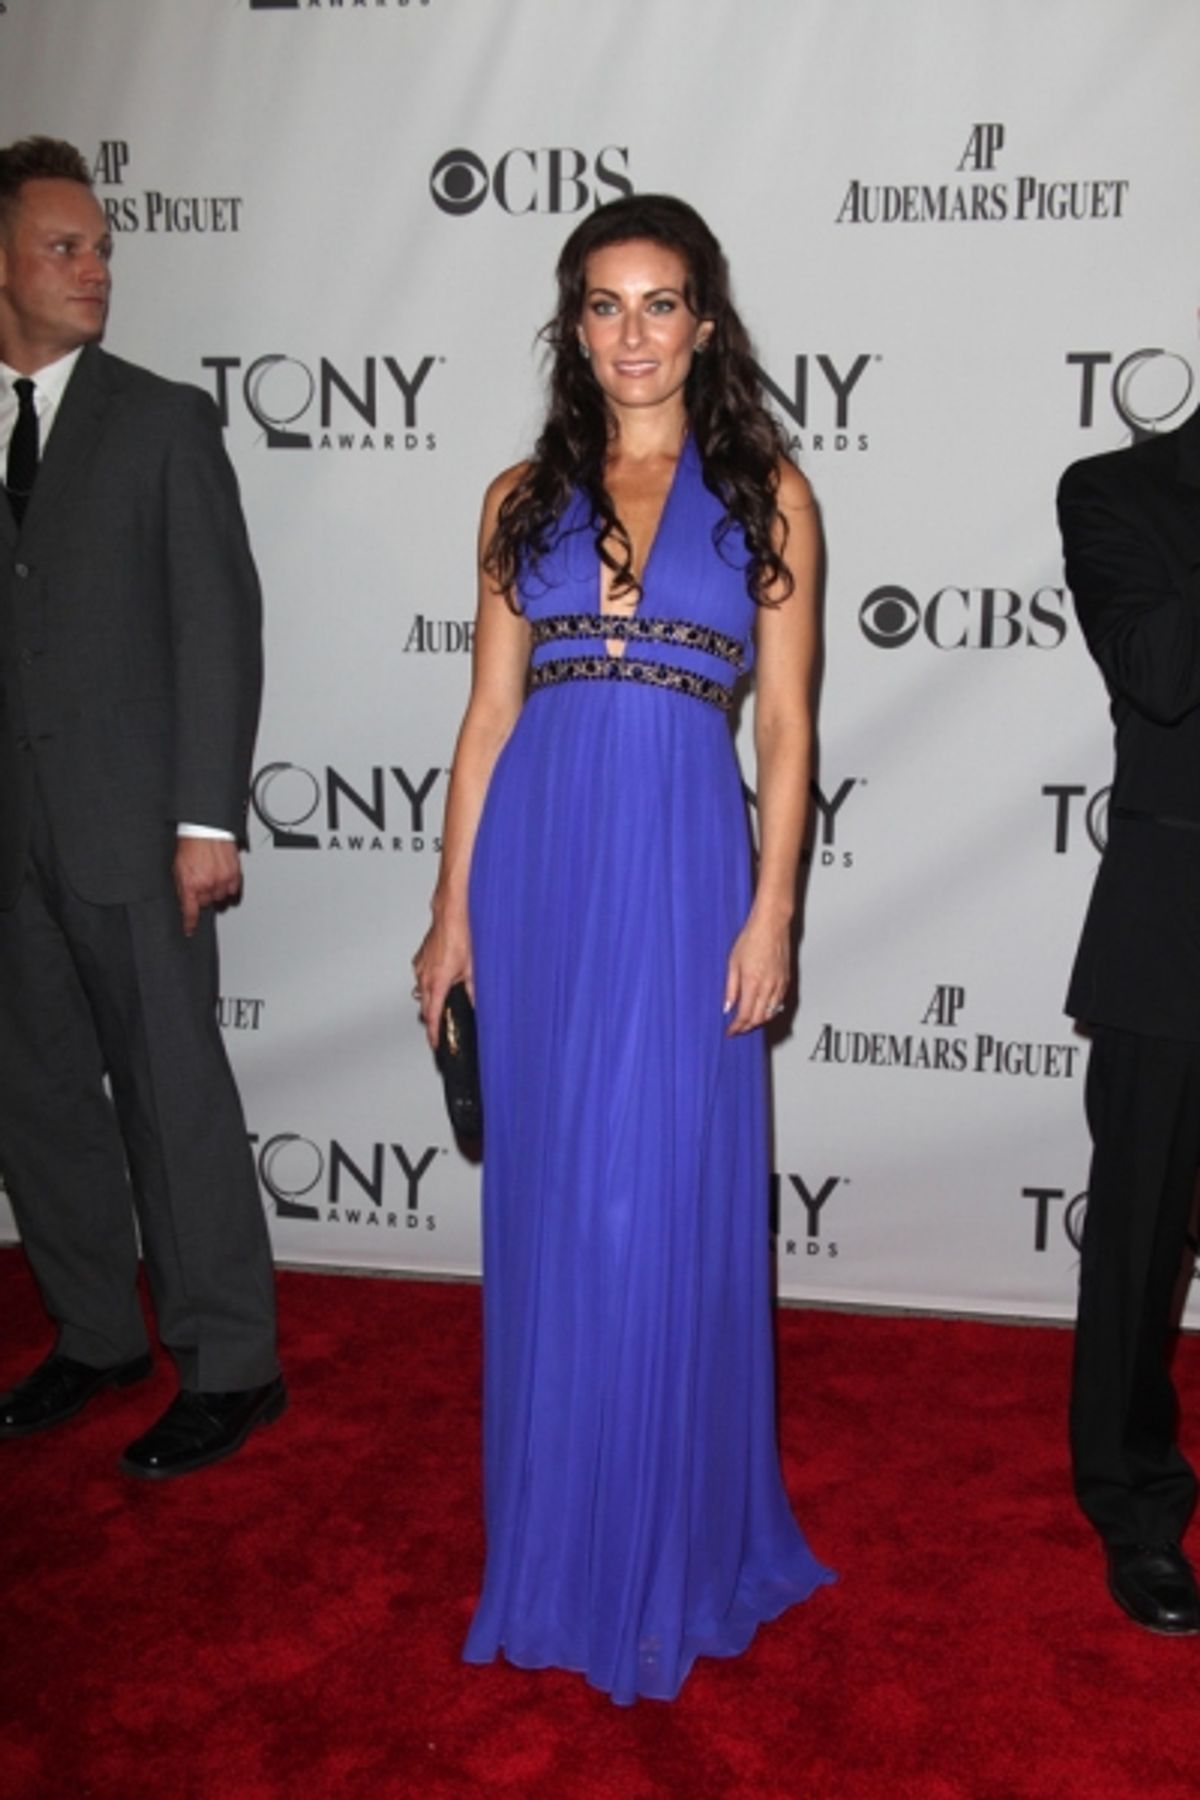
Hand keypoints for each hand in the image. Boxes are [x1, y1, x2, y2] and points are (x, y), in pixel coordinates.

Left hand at [173, 837, 242, 935]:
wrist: (205, 830)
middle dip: (202, 895)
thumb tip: (185, 901)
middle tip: (201, 882)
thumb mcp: (178, 868)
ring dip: (216, 890)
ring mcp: (222, 880)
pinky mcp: (234, 874)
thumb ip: (182, 887)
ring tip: (212, 876)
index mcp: (190, 884)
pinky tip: (222, 876)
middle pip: (206, 903)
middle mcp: (207, 884)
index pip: (190, 911)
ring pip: (220, 897)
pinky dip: (228, 885)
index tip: (190, 929)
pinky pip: (233, 889)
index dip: (190, 923)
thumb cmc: (190, 845)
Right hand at [412, 906, 472, 1051]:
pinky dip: (430, 983)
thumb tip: (477, 1004)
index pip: (432, 1015)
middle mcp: (424, 976)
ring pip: (423, 992)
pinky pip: (422, 978)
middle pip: (425, 1007)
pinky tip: (443, 979)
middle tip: (441, 1028)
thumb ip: (473, 990)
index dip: (433, 1033)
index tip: (435, 1043)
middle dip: (432, 1019)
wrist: (451, 913)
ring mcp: (420, 967)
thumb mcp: (473, 967)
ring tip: (445, 1001)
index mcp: (437, 981)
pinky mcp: (420, 959)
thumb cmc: (461, 934)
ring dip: (432, 999)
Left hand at [723, 907, 791, 1034]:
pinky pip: (779, 1003)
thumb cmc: (752, 938)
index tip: (730, 1031)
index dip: (737, 1027)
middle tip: (738, 1028)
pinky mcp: (787, 980)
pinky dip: (770, 1010)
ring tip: (748, 1021)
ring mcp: (780, 984)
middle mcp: (769, 986)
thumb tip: (727, 1007)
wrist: (771, 924)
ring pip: (771, 1013)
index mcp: (753, 983)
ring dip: (759, 1020)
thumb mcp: (733, 963)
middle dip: (747, 1027)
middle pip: (759, 1018)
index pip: (745, 1015)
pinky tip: (763, 1009)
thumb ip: (730, 988)